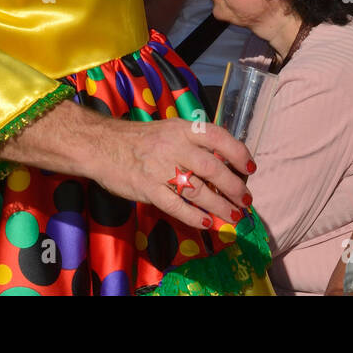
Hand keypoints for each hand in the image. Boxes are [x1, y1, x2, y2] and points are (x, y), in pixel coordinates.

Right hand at [92, 117, 253, 230]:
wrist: (102, 145)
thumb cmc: (140, 139)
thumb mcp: (170, 130)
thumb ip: (194, 142)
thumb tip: (225, 161)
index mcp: (183, 129)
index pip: (219, 138)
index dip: (239, 153)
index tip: (250, 168)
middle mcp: (175, 147)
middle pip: (214, 169)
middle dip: (235, 187)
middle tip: (246, 199)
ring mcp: (161, 169)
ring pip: (199, 191)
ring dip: (220, 206)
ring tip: (234, 216)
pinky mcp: (148, 189)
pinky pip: (176, 206)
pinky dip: (194, 217)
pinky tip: (208, 223)